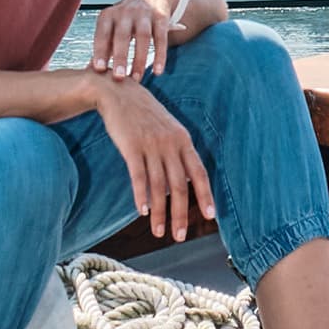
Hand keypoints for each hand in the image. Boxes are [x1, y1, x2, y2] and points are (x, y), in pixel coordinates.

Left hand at [87, 0, 184, 82]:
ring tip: (136, 78)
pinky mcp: (161, 17)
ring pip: (143, 37)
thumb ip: (104, 47)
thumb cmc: (128, 18)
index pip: (102, 34)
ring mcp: (144, 14)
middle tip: (119, 78)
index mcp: (108, 16)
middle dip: (120, 57)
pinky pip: (161, 38)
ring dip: (139, 59)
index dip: (100, 51)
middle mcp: (125, 12)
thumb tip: (91, 72)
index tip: (99, 69)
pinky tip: (158, 71)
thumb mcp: (112, 27)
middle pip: (122, 35)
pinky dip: (160, 55)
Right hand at [97, 78, 214, 243]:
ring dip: (159, 213)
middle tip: (180, 236)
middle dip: (181, 214)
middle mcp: (170, 143)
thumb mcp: (167, 128)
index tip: (210, 216)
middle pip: (180, 186)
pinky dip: (141, 195)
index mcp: (183, 140)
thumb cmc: (143, 113)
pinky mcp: (131, 146)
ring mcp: (151, 145)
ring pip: (159, 186)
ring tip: (158, 232)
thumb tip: (183, 182)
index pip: (199, 172)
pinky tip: (141, 211)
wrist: (117, 92)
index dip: (206, 195)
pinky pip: (138, 176)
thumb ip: (177, 153)